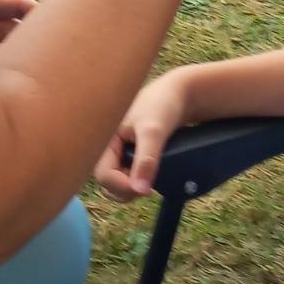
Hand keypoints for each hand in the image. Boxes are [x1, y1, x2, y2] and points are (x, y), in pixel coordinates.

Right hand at [95, 72, 189, 199]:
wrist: (179, 93)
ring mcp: (121, 150)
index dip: (123, 186)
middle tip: (150, 186)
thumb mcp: (153, 131)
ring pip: (118, 182)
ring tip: (151, 178)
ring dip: (133, 187)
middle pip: (108, 183)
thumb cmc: (162, 105)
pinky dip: (139, 180)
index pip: (103, 175)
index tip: (148, 189)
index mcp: (106, 139)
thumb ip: (146, 160)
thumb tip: (140, 190)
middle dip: (127, 190)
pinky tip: (152, 174)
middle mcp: (110, 146)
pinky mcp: (132, 153)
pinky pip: (129, 175)